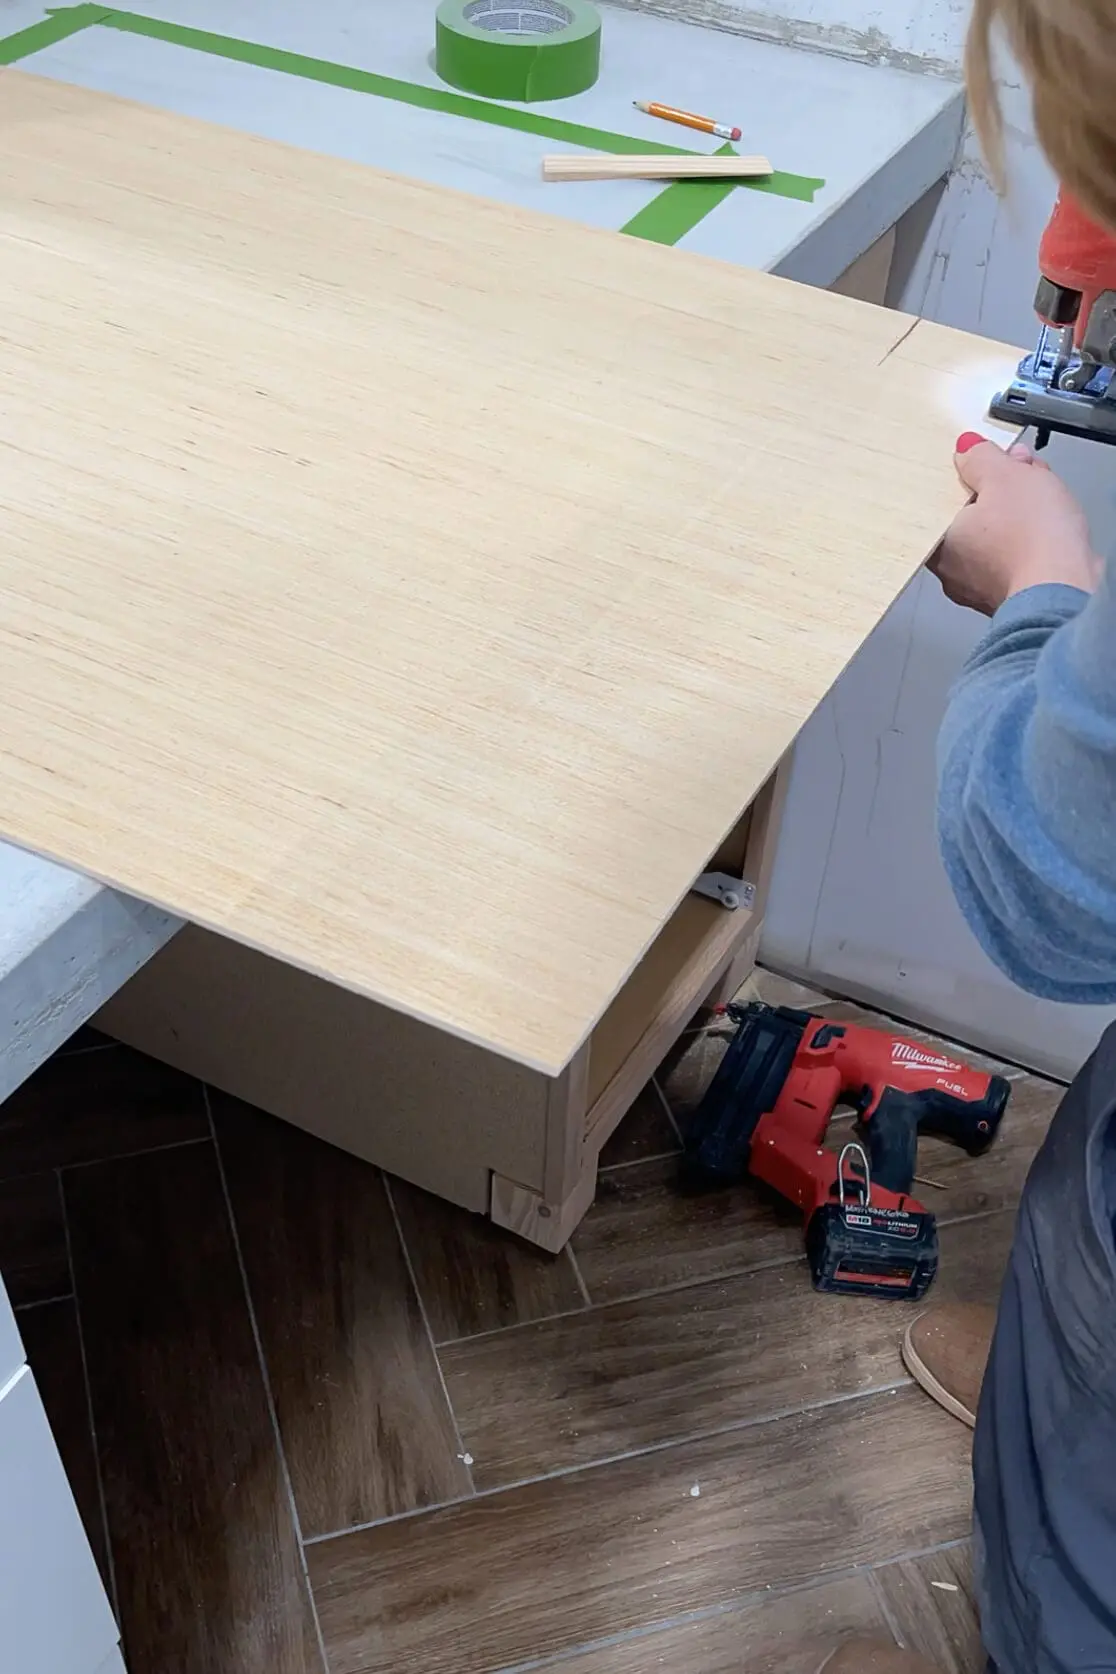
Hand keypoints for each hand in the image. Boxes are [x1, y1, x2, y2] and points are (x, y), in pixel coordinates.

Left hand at [928, 432, 1100, 615]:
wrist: (1062, 588)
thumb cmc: (1029, 540)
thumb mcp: (1003, 476)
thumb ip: (980, 459)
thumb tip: (967, 449)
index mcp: (939, 543)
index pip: (947, 501)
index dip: (975, 478)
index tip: (997, 465)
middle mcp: (954, 572)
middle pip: (974, 519)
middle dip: (1002, 493)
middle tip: (1026, 477)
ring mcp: (982, 589)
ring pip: (998, 539)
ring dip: (1019, 516)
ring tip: (1043, 502)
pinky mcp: (1013, 597)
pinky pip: (1018, 559)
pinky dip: (1032, 543)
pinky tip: (1050, 530)